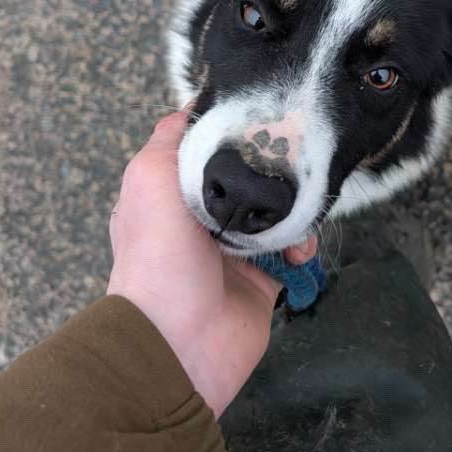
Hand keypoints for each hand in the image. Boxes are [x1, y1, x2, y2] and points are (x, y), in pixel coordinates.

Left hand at [107, 111, 315, 416]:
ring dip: (292, 206)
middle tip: (298, 158)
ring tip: (299, 211)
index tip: (263, 111)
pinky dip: (302, 243)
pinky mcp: (263, 277)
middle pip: (246, 174)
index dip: (230, 127)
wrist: (178, 344)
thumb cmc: (159, 255)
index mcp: (168, 191)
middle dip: (272, 167)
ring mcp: (233, 247)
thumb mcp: (149, 178)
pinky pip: (292, 248)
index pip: (204, 145)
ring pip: (275, 208)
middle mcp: (199, 215)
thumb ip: (172, 139)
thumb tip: (196, 106)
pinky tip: (300, 248)